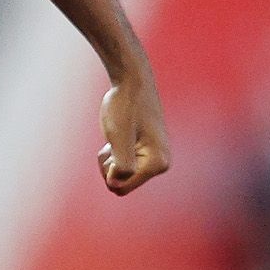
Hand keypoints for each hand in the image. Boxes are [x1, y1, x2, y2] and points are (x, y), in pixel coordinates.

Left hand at [98, 74, 170, 195]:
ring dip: (110, 159)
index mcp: (158, 164)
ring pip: (120, 175)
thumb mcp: (118, 136)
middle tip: (112, 142)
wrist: (132, 82)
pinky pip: (123, 166)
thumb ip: (121, 164)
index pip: (121, 187)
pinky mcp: (146, 153)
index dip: (109, 171)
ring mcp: (154, 159)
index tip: (112, 147)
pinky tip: (119, 136)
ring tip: (115, 137)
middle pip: (121, 184)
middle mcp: (161, 164)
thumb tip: (116, 184)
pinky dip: (115, 154)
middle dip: (109, 166)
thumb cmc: (124, 106)